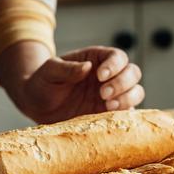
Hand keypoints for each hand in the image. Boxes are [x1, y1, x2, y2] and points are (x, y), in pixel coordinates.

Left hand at [11, 46, 143, 123]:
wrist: (37, 105)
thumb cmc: (43, 82)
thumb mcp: (49, 71)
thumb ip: (66, 68)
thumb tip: (87, 67)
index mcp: (96, 59)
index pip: (117, 56)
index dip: (115, 65)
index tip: (100, 76)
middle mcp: (109, 76)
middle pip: (133, 72)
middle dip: (123, 83)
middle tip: (103, 94)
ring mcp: (111, 95)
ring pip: (136, 92)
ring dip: (128, 98)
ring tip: (108, 106)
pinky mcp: (109, 114)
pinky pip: (128, 113)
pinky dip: (126, 114)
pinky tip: (110, 116)